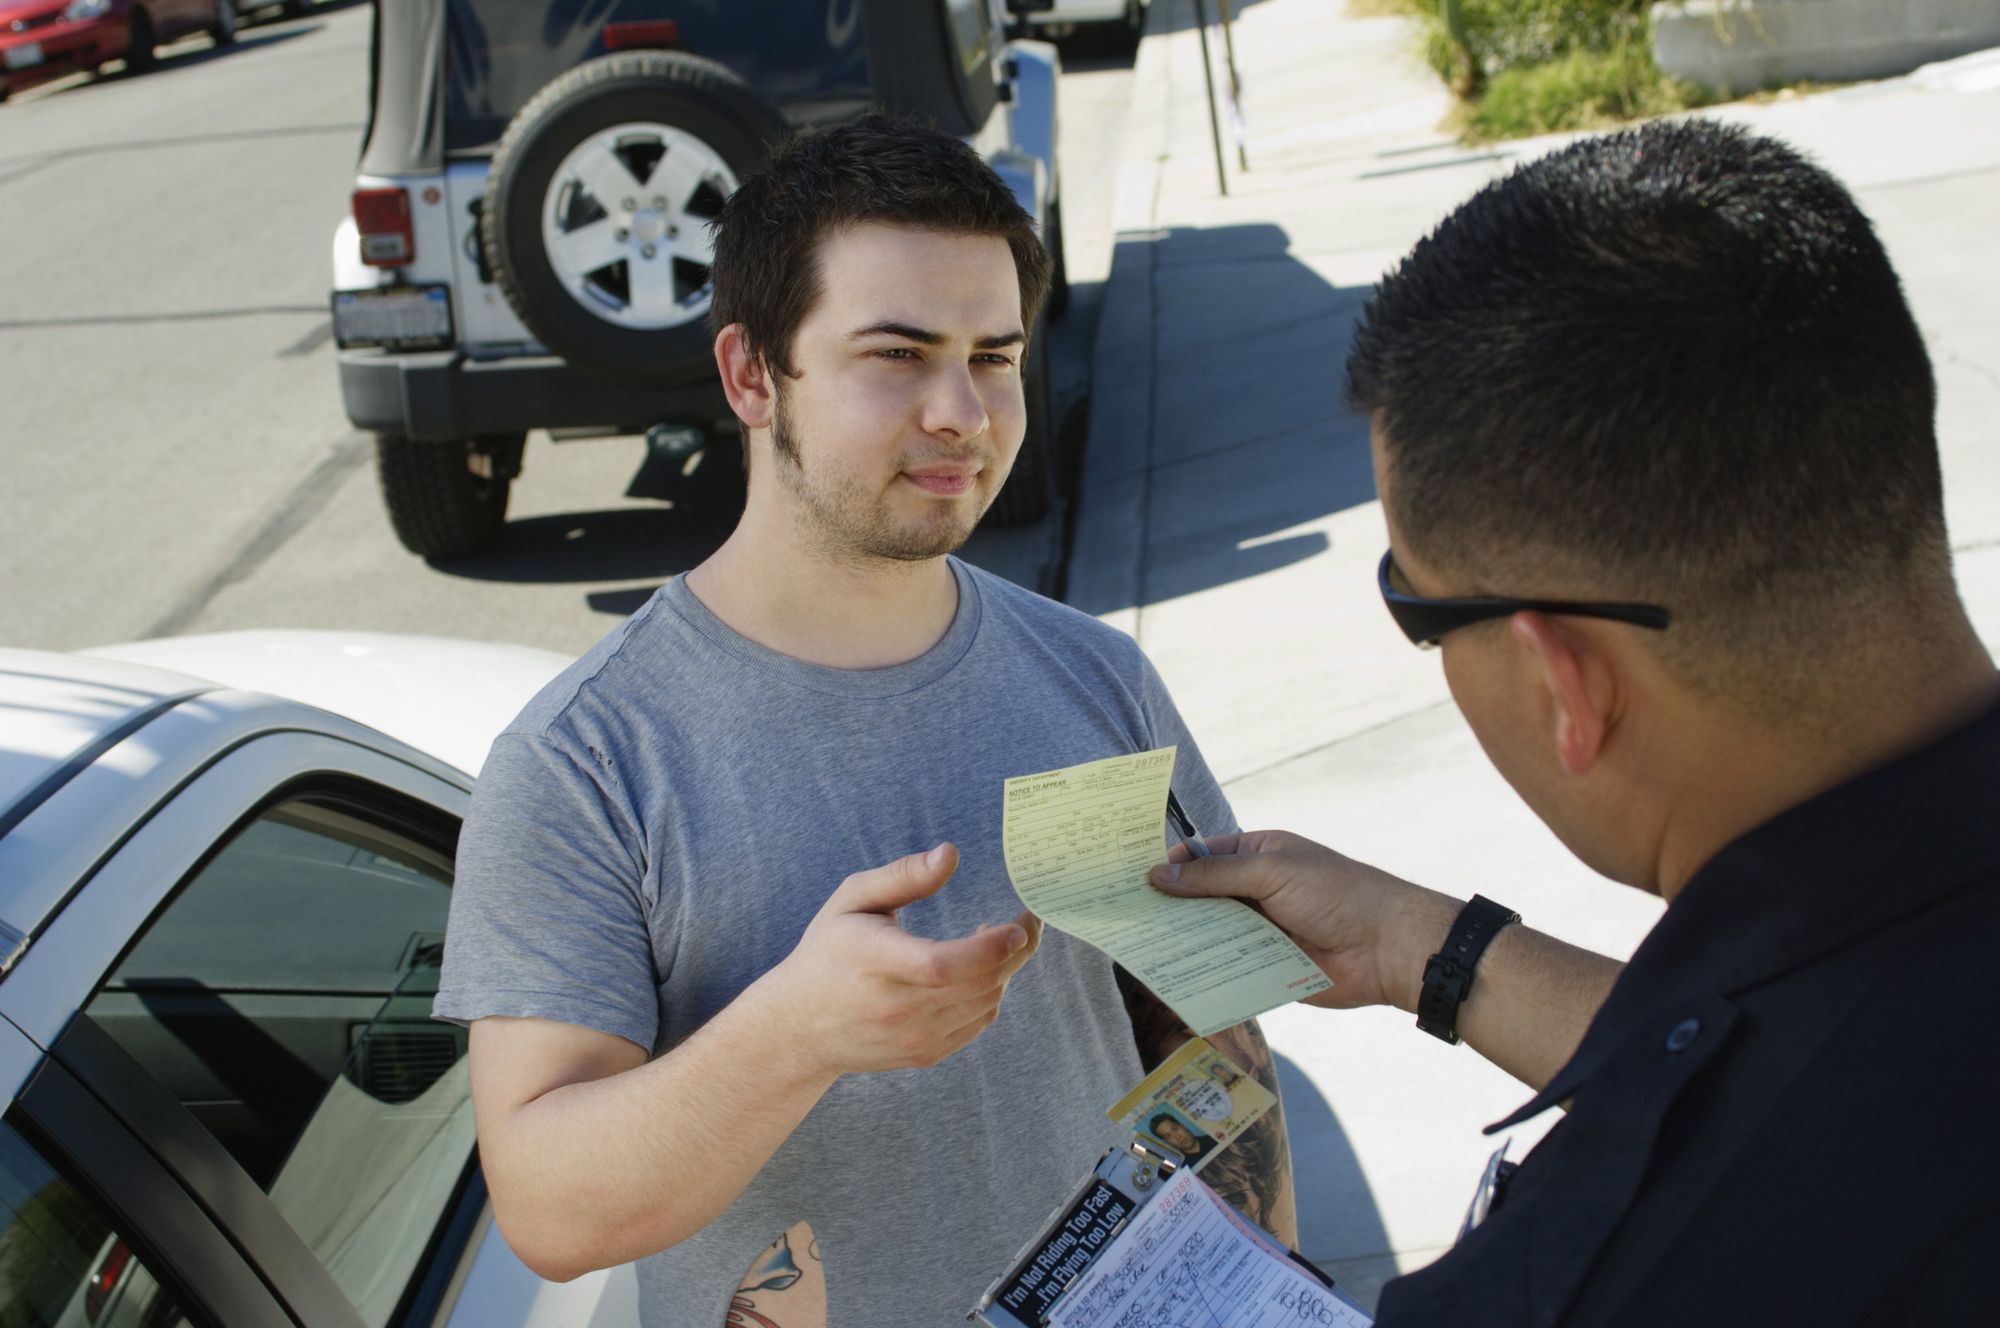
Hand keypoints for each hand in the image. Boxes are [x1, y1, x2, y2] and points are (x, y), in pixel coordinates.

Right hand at [765, 843, 1041, 1076]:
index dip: (989, 948)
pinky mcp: (925, 1054)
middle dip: (1016, 950)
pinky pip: (978, 1022)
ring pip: (986, 1002)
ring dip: (1004, 969)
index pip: (942, 965)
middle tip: (1026, 919)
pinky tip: (977, 970)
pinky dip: (991, 993)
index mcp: (875, 962)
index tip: (1016, 924)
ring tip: (995, 939)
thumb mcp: (853, 899)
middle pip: (978, 983)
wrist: (798, 1027)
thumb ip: (903, 875)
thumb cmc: (828, 951)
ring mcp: (912, 1037)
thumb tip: (951, 854)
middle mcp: (896, 1008)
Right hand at [1150, 830, 1456, 1012]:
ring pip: (1209, 935)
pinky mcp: (1264, 967)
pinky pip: (1226, 968)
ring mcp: (1259, 931)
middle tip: (1122, 915)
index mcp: (1259, 856)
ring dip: (1181, 940)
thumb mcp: (1271, 873)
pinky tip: (1169, 976)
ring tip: (1135, 947)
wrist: (1386, 949)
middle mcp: (1255, 892)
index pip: (1203, 856)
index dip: (1169, 864)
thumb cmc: (1336, 894)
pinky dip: (1203, 971)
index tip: (1129, 876)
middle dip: (1168, 906)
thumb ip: (1214, 876)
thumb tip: (1158, 875)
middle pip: (1201, 898)